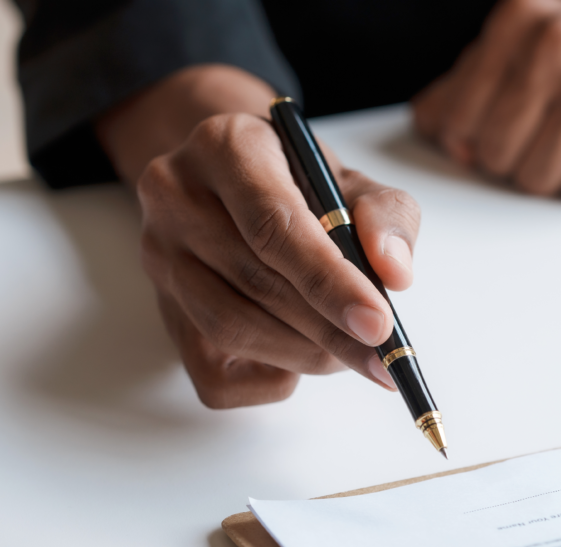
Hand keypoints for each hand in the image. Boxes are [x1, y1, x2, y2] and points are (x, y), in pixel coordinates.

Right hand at [97, 66, 419, 407]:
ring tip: (349, 351)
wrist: (240, 183)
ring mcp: (159, 256)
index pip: (273, 226)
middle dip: (329, 330)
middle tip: (380, 353)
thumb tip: (395, 273)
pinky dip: (268, 379)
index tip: (378, 324)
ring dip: (303, 353)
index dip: (330, 282)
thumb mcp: (355, 182)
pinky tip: (300, 360)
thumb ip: (387, 216)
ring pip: (231, 328)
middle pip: (255, 283)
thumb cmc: (303, 184)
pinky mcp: (162, 310)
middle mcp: (176, 196)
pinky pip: (212, 373)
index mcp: (226, 147)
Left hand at [414, 0, 560, 199]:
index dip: (477, 140)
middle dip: (521, 160)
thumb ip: (467, 88)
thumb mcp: (529, 59)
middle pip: (496, 154)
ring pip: (538, 176)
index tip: (511, 127)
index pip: (456, 120)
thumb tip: (432, 125)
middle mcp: (559, 38)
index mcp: (519, 17)